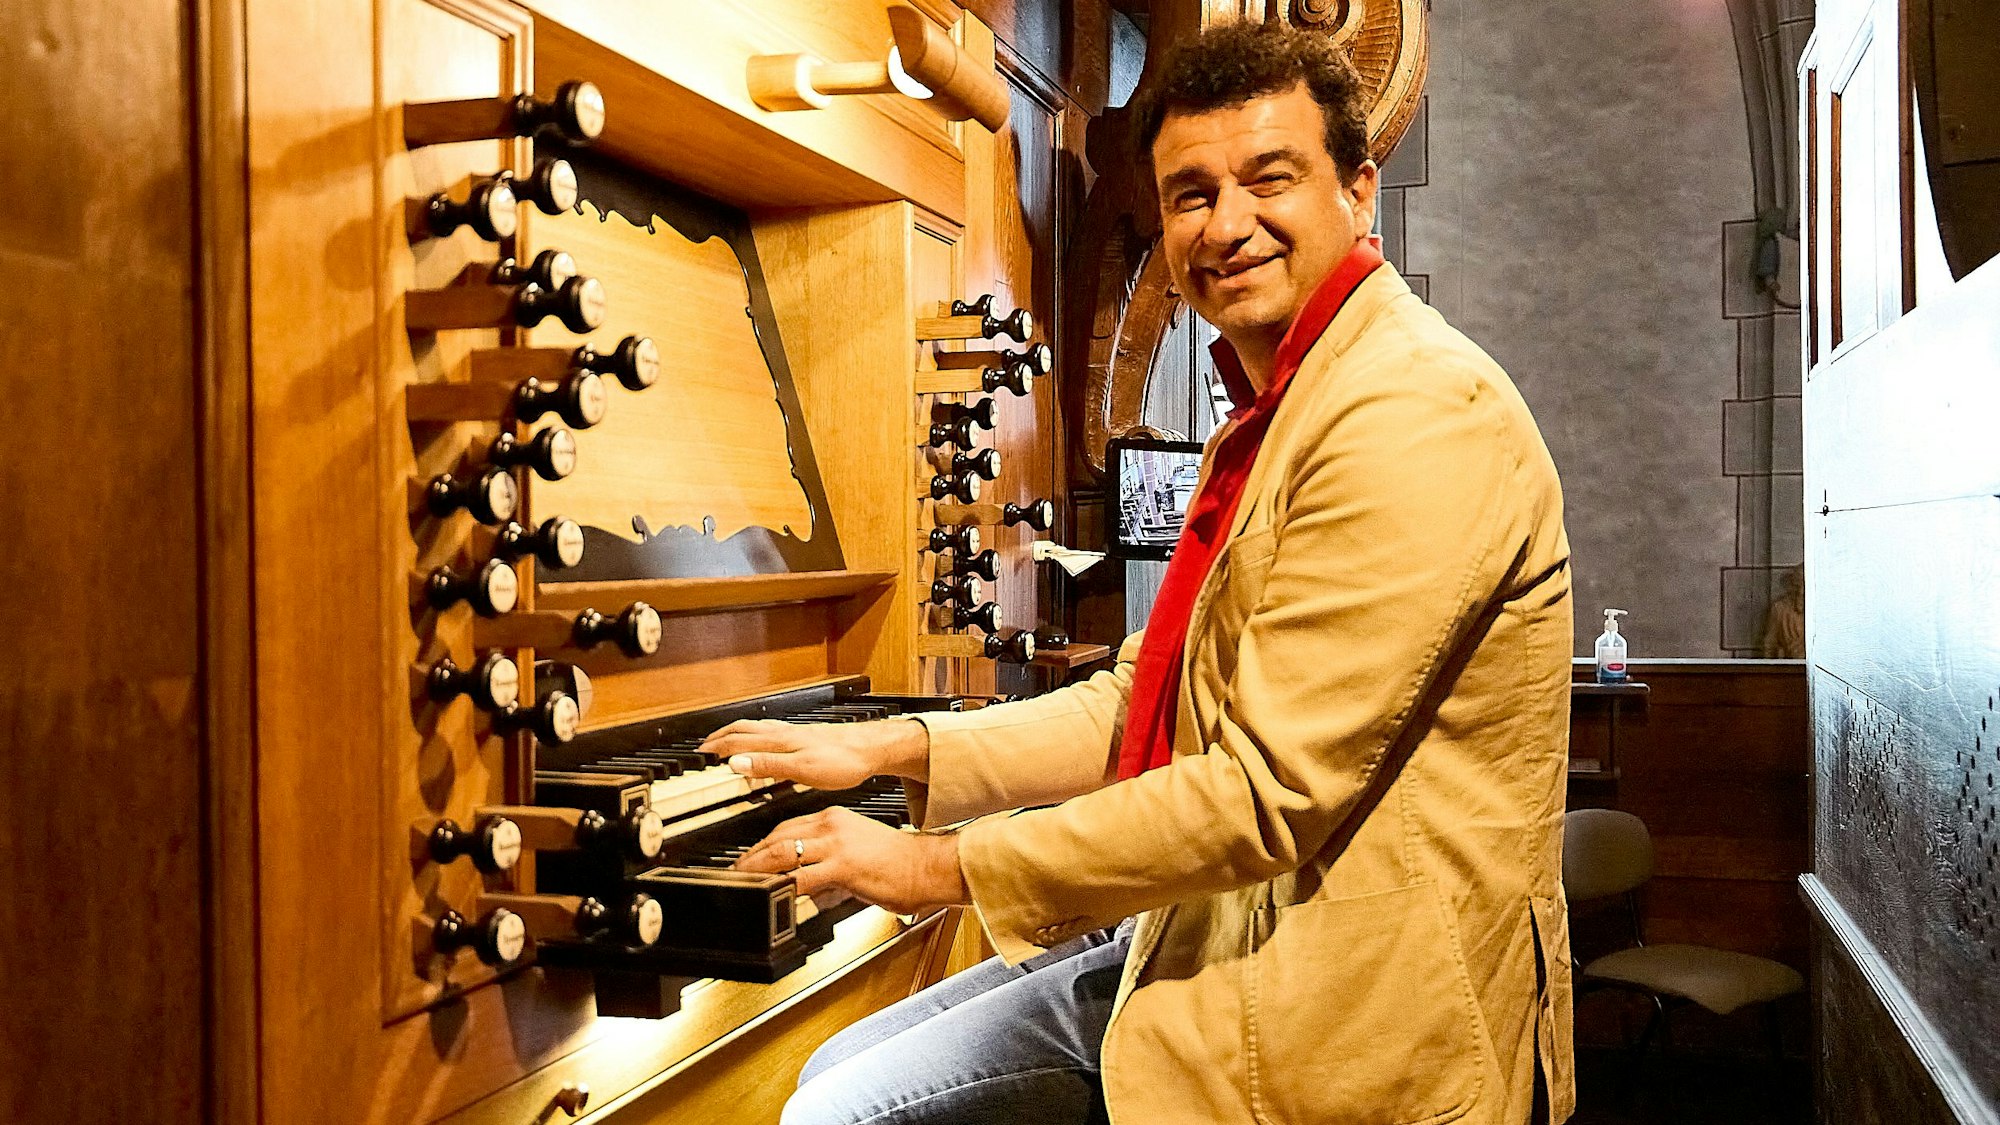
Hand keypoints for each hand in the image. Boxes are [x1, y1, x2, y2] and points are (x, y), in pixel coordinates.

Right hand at [703, 717, 929, 788]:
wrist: (872, 749)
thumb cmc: (843, 761)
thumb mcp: (802, 770)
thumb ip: (767, 766)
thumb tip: (734, 763)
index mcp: (779, 741)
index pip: (738, 740)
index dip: (716, 748)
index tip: (698, 754)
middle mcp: (784, 733)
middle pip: (744, 730)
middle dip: (721, 737)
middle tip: (704, 746)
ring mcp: (794, 733)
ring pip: (757, 728)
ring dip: (736, 734)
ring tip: (725, 741)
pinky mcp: (806, 736)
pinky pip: (771, 732)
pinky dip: (756, 736)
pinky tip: (763, 742)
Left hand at [733, 806, 968, 914]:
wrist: (928, 866)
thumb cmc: (902, 864)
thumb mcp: (859, 856)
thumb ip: (833, 868)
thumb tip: (816, 889)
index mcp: (835, 818)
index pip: (787, 828)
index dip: (763, 845)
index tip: (750, 860)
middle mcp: (832, 825)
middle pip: (778, 837)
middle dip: (752, 857)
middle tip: (737, 873)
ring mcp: (837, 844)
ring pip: (783, 853)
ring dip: (757, 870)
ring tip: (743, 884)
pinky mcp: (843, 866)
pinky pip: (802, 877)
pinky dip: (783, 887)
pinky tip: (773, 897)